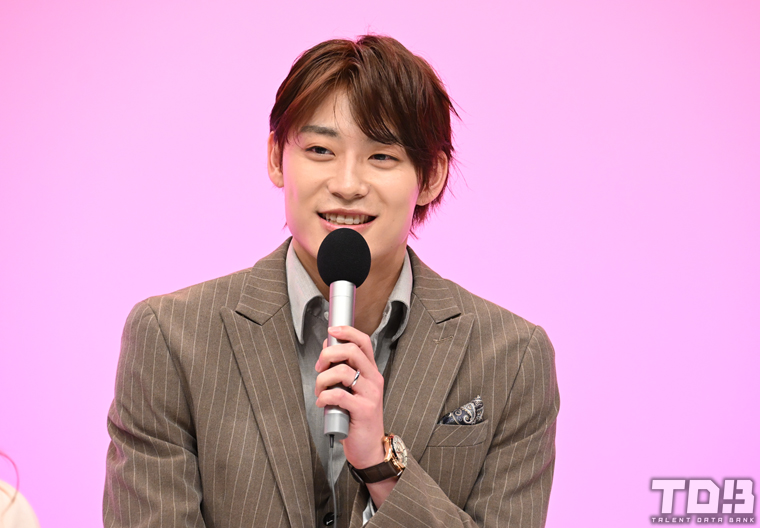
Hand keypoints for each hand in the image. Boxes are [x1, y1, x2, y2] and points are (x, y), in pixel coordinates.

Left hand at [314, 326, 385, 469]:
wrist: (370, 448)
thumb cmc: (357, 418)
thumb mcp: (352, 390)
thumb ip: (342, 369)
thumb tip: (327, 348)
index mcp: (371, 371)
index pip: (363, 341)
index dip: (346, 331)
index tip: (331, 330)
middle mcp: (374, 379)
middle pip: (351, 350)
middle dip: (328, 354)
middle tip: (319, 367)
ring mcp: (371, 394)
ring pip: (342, 371)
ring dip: (322, 379)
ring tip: (320, 391)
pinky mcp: (364, 410)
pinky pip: (338, 395)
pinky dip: (324, 397)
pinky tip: (323, 403)